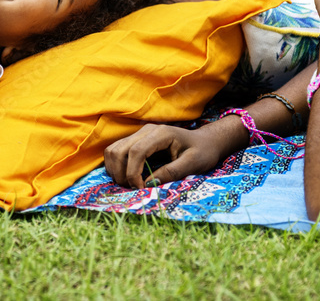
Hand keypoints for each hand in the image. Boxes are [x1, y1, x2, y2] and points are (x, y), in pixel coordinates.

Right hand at [103, 123, 224, 188]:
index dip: (132, 172)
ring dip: (115, 169)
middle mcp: (146, 130)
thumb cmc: (202, 152)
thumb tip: (148, 184)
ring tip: (129, 184)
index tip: (139, 188)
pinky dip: (116, 165)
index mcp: (161, 134)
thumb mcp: (193, 164)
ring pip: (113, 149)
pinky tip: (126, 177)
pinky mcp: (136, 140)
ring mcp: (139, 134)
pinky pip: (116, 150)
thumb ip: (171, 172)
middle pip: (120, 150)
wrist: (205, 142)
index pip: (136, 151)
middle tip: (133, 189)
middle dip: (121, 173)